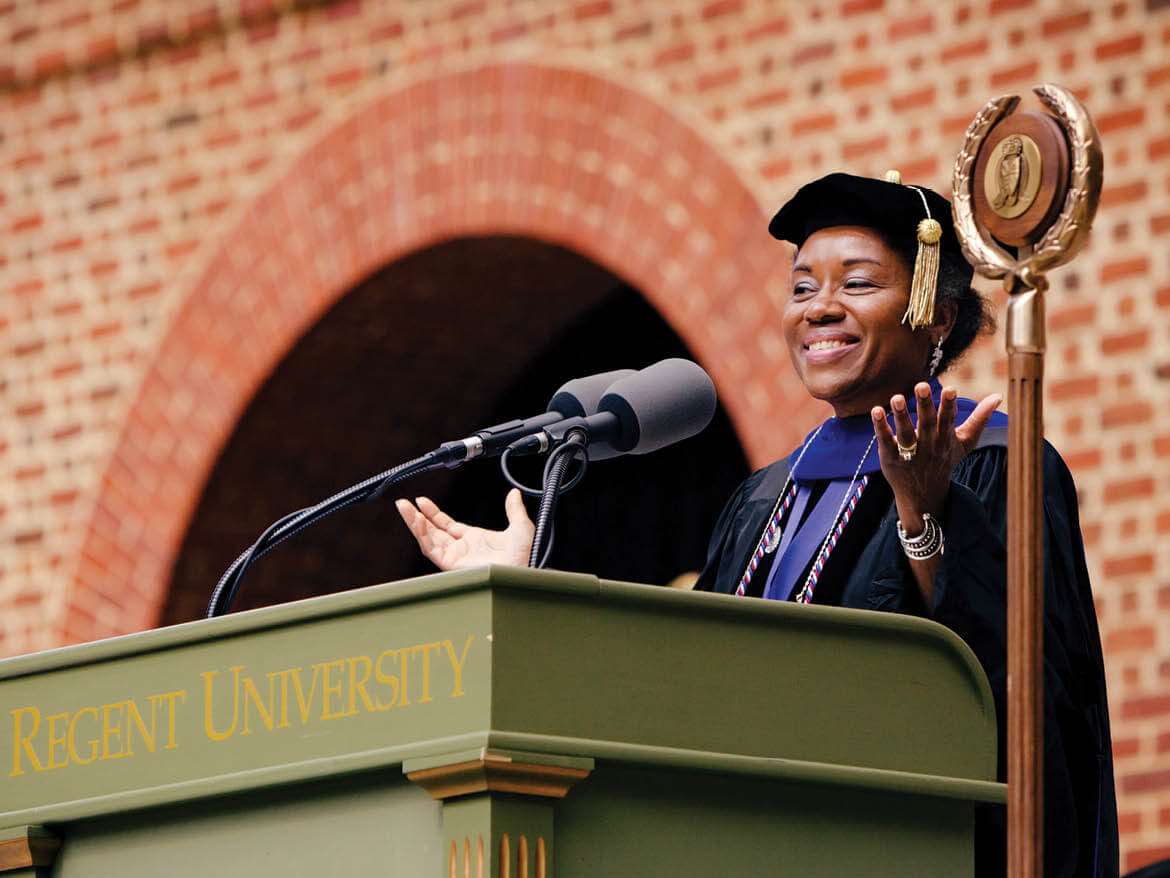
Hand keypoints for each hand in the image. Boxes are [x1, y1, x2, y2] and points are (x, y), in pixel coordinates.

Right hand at [394, 489, 534, 570]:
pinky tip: (415, 521)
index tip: (422, 502)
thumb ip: (514, 510)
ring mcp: (457, 558)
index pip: (448, 525)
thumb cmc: (526, 556)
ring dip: (414, 523)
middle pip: (433, 531)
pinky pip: (432, 549)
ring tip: (403, 507)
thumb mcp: (520, 527)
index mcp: (475, 540)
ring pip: (428, 539)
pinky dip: (421, 535)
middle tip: (404, 504)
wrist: (525, 568)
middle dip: (417, 517)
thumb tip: (514, 494)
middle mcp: (463, 549)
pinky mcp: (453, 565)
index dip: (434, 513)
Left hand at [870, 383, 1002, 532]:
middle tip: (921, 385)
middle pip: (927, 424)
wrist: (925, 495)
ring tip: (895, 397)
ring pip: (906, 434)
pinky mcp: (891, 458)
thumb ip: (979, 419)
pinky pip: (886, 441)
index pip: (949, 421)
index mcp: (946, 439)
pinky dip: (881, 427)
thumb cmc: (945, 461)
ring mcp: (909, 454)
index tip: (950, 389)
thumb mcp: (965, 443)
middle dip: (925, 405)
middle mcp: (929, 446)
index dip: (949, 406)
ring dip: (901, 415)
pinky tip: (876, 410)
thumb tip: (998, 396)